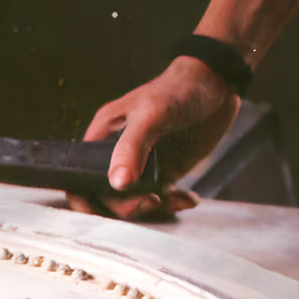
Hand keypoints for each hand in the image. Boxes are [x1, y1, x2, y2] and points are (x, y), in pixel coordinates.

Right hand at [66, 56, 239, 220]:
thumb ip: (130, 148)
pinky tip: (189, 197)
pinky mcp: (165, 172)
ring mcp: (143, 166)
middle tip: (153, 200)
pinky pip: (162, 199)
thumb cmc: (178, 89)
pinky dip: (175, 204)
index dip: (83, 199)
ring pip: (135, 203)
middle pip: (108, 197)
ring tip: (178, 198)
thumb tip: (116, 184)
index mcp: (103, 137)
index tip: (98, 214)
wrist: (217, 85)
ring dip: (156, 209)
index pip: (80, 176)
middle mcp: (119, 154)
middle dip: (128, 206)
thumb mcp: (150, 114)